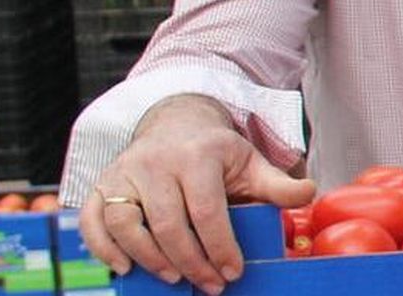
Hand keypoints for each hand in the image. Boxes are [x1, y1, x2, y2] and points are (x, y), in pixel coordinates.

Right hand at [79, 94, 314, 294]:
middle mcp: (157, 162)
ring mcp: (124, 172)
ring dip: (148, 258)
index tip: (232, 273)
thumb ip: (277, 184)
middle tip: (209, 285)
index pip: (207, 210)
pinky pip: (92, 220)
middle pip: (168, 222)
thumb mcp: (250, 161)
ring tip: (173, 279)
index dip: (219, 247)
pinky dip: (102, 248)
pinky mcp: (101, 185)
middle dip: (190, 262)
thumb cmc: (216, 152)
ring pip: (126, 222)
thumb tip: (309, 193)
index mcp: (199, 156)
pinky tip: (125, 268)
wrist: (176, 122)